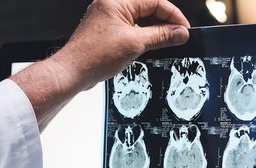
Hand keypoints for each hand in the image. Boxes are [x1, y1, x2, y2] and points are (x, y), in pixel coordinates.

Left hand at [11, 0, 189, 129]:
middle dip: (165, 23)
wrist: (72, 72)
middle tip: (179, 37)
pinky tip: (151, 47)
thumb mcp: (135, 44)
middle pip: (148, 9)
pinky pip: (130, 29)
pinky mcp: (106, 32)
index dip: (173, 15)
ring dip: (155, 31)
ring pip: (140, 20)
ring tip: (168, 43)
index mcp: (117, 1)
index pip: (155, 1)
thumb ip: (161, 36)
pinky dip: (143, 37)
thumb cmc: (93, 56)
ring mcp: (108, 19)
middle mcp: (111, 5)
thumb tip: (180, 33)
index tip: (184, 29)